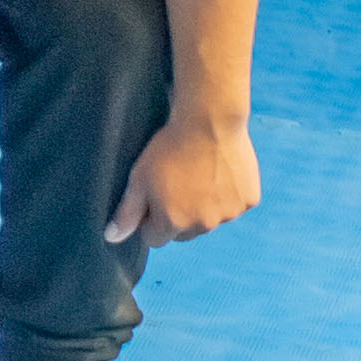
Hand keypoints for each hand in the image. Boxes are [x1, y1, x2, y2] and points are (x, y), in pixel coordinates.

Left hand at [106, 106, 258, 247]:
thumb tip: (113, 238)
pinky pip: (234, 206)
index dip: (150, 220)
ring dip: (205, 206)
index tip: (154, 199)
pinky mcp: (248, 201)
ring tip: (200, 174)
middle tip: (179, 184)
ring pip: (211, 219)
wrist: (210, 121)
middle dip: (179, 216)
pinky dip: (228, 195)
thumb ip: (127, 212)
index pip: (156, 239)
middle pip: (184, 232)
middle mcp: (202, 225)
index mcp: (173, 223)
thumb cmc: (170, 148)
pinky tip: (221, 173)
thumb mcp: (139, 178)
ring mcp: (228, 214)